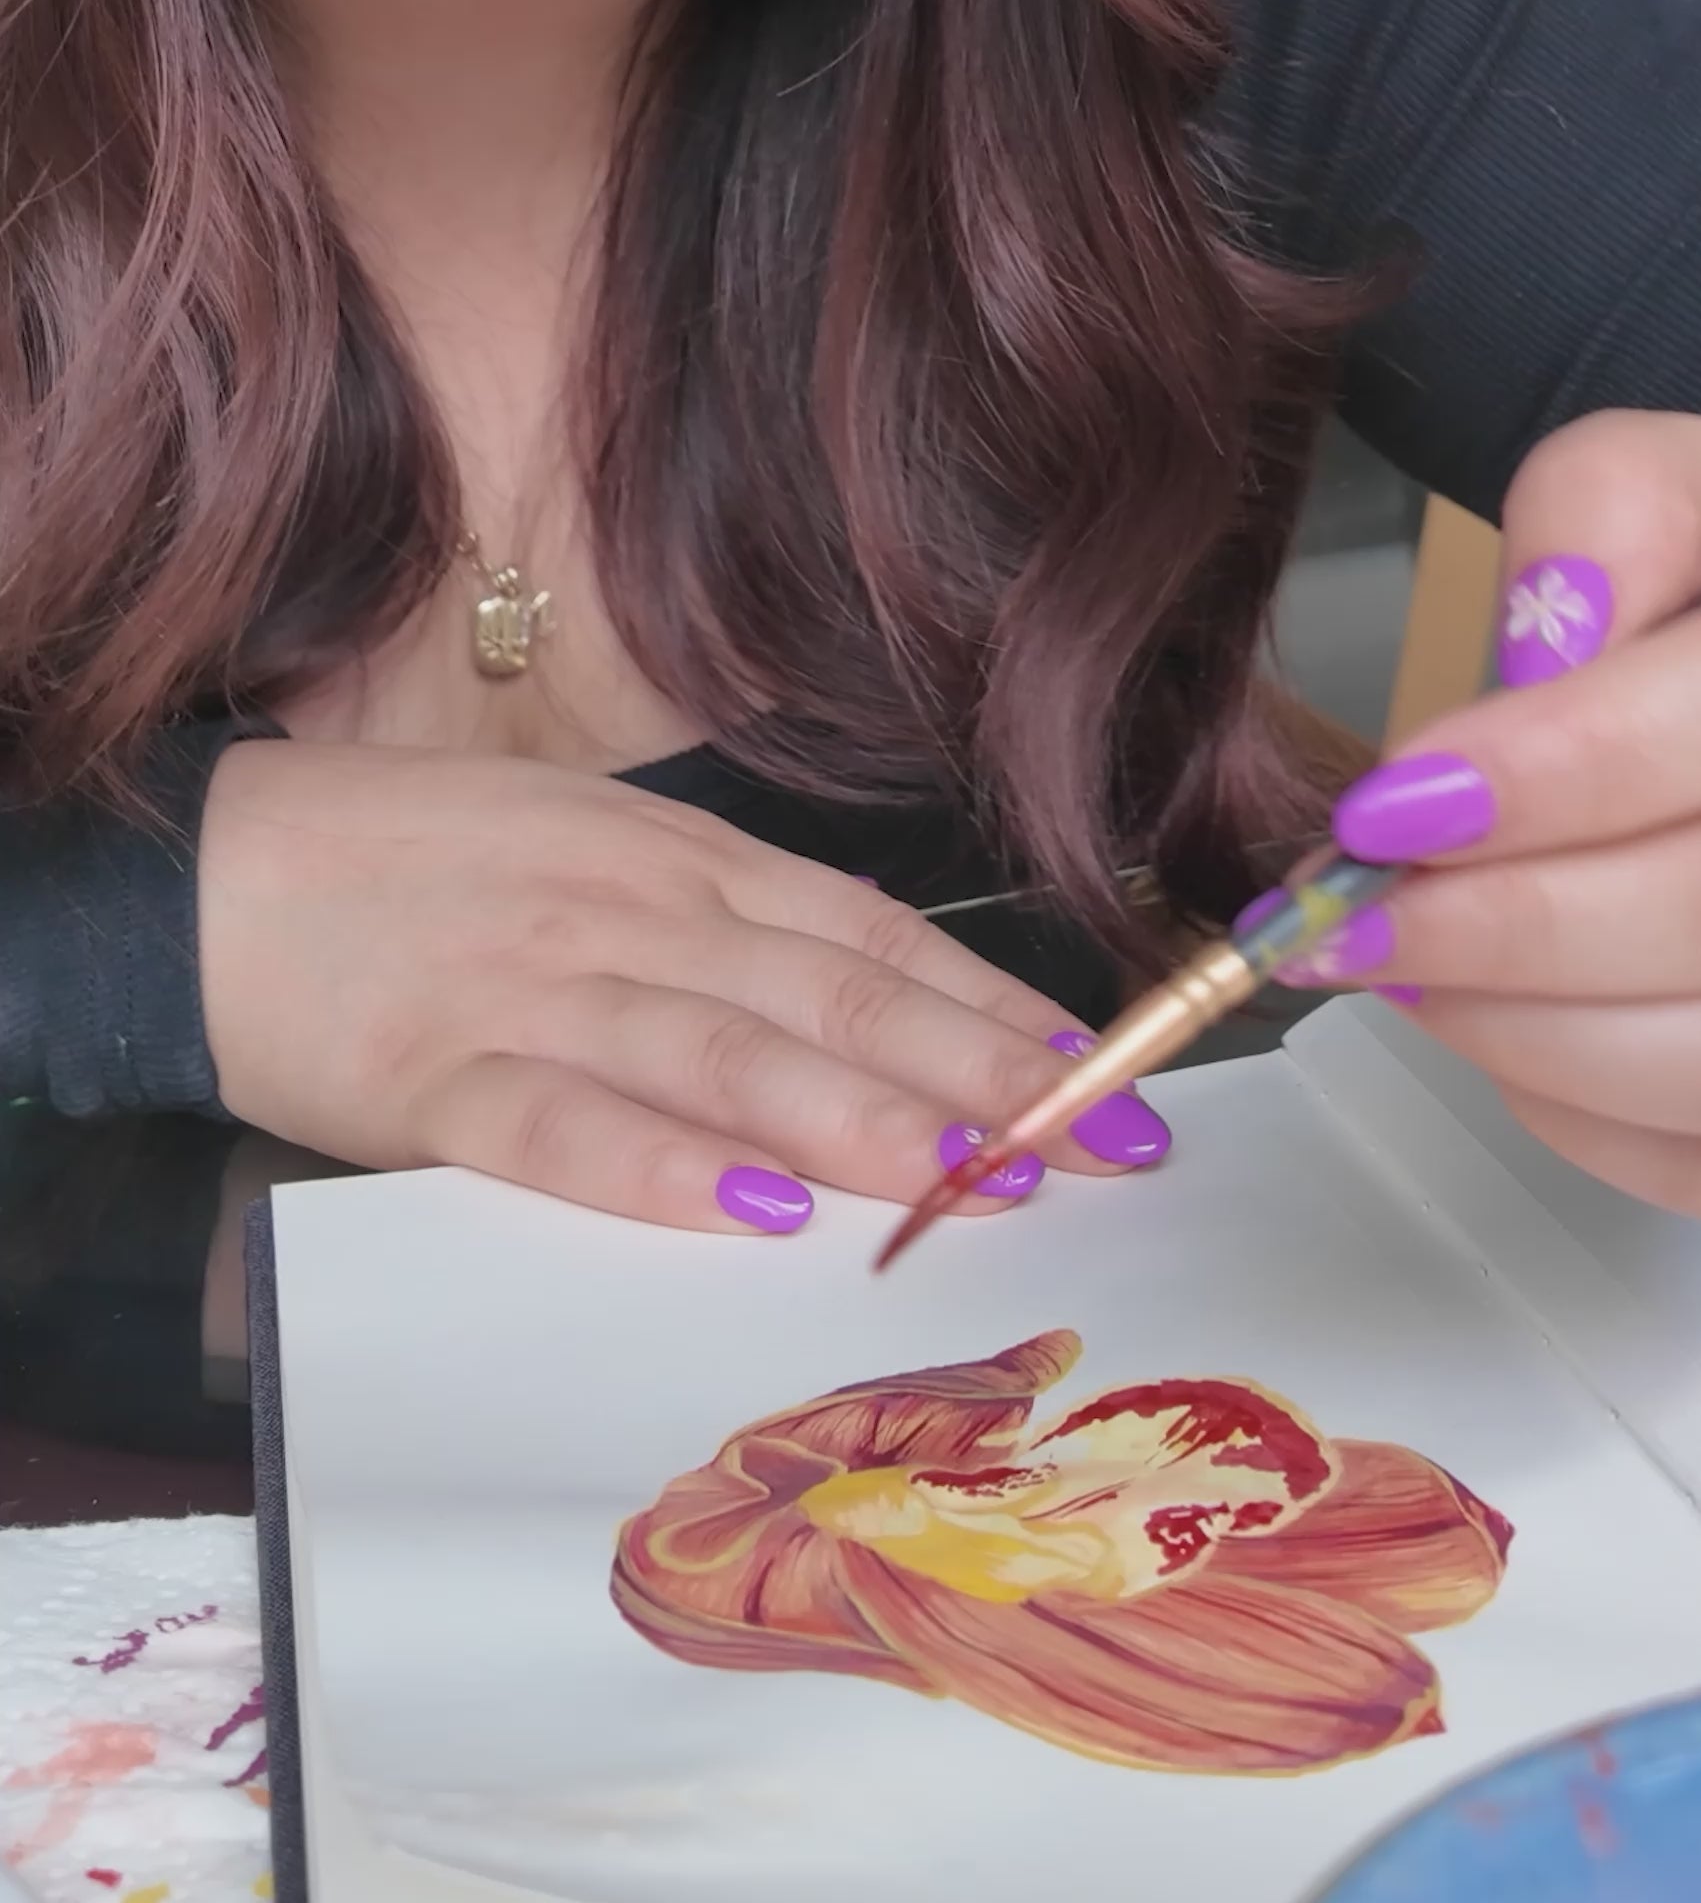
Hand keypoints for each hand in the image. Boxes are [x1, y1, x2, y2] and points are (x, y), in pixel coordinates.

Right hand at [197, 744, 1167, 1232]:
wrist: (228, 871)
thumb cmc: (443, 866)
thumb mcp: (613, 858)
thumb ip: (739, 927)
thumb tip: (886, 1003)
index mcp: (688, 863)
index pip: (876, 939)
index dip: (996, 1010)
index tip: (1101, 1078)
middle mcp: (638, 917)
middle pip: (831, 997)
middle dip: (973, 1077)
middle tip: (1092, 1150)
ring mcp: (538, 993)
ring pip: (722, 1054)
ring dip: (853, 1117)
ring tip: (964, 1181)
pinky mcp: (436, 1077)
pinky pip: (558, 1126)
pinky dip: (655, 1168)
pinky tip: (746, 1213)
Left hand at [1299, 411, 1700, 1216]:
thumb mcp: (1696, 487)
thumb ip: (1606, 519)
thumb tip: (1535, 654)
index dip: (1567, 769)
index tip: (1394, 803)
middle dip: (1518, 925)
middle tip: (1355, 914)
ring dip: (1542, 1037)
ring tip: (1404, 974)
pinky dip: (1594, 1127)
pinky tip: (1495, 1040)